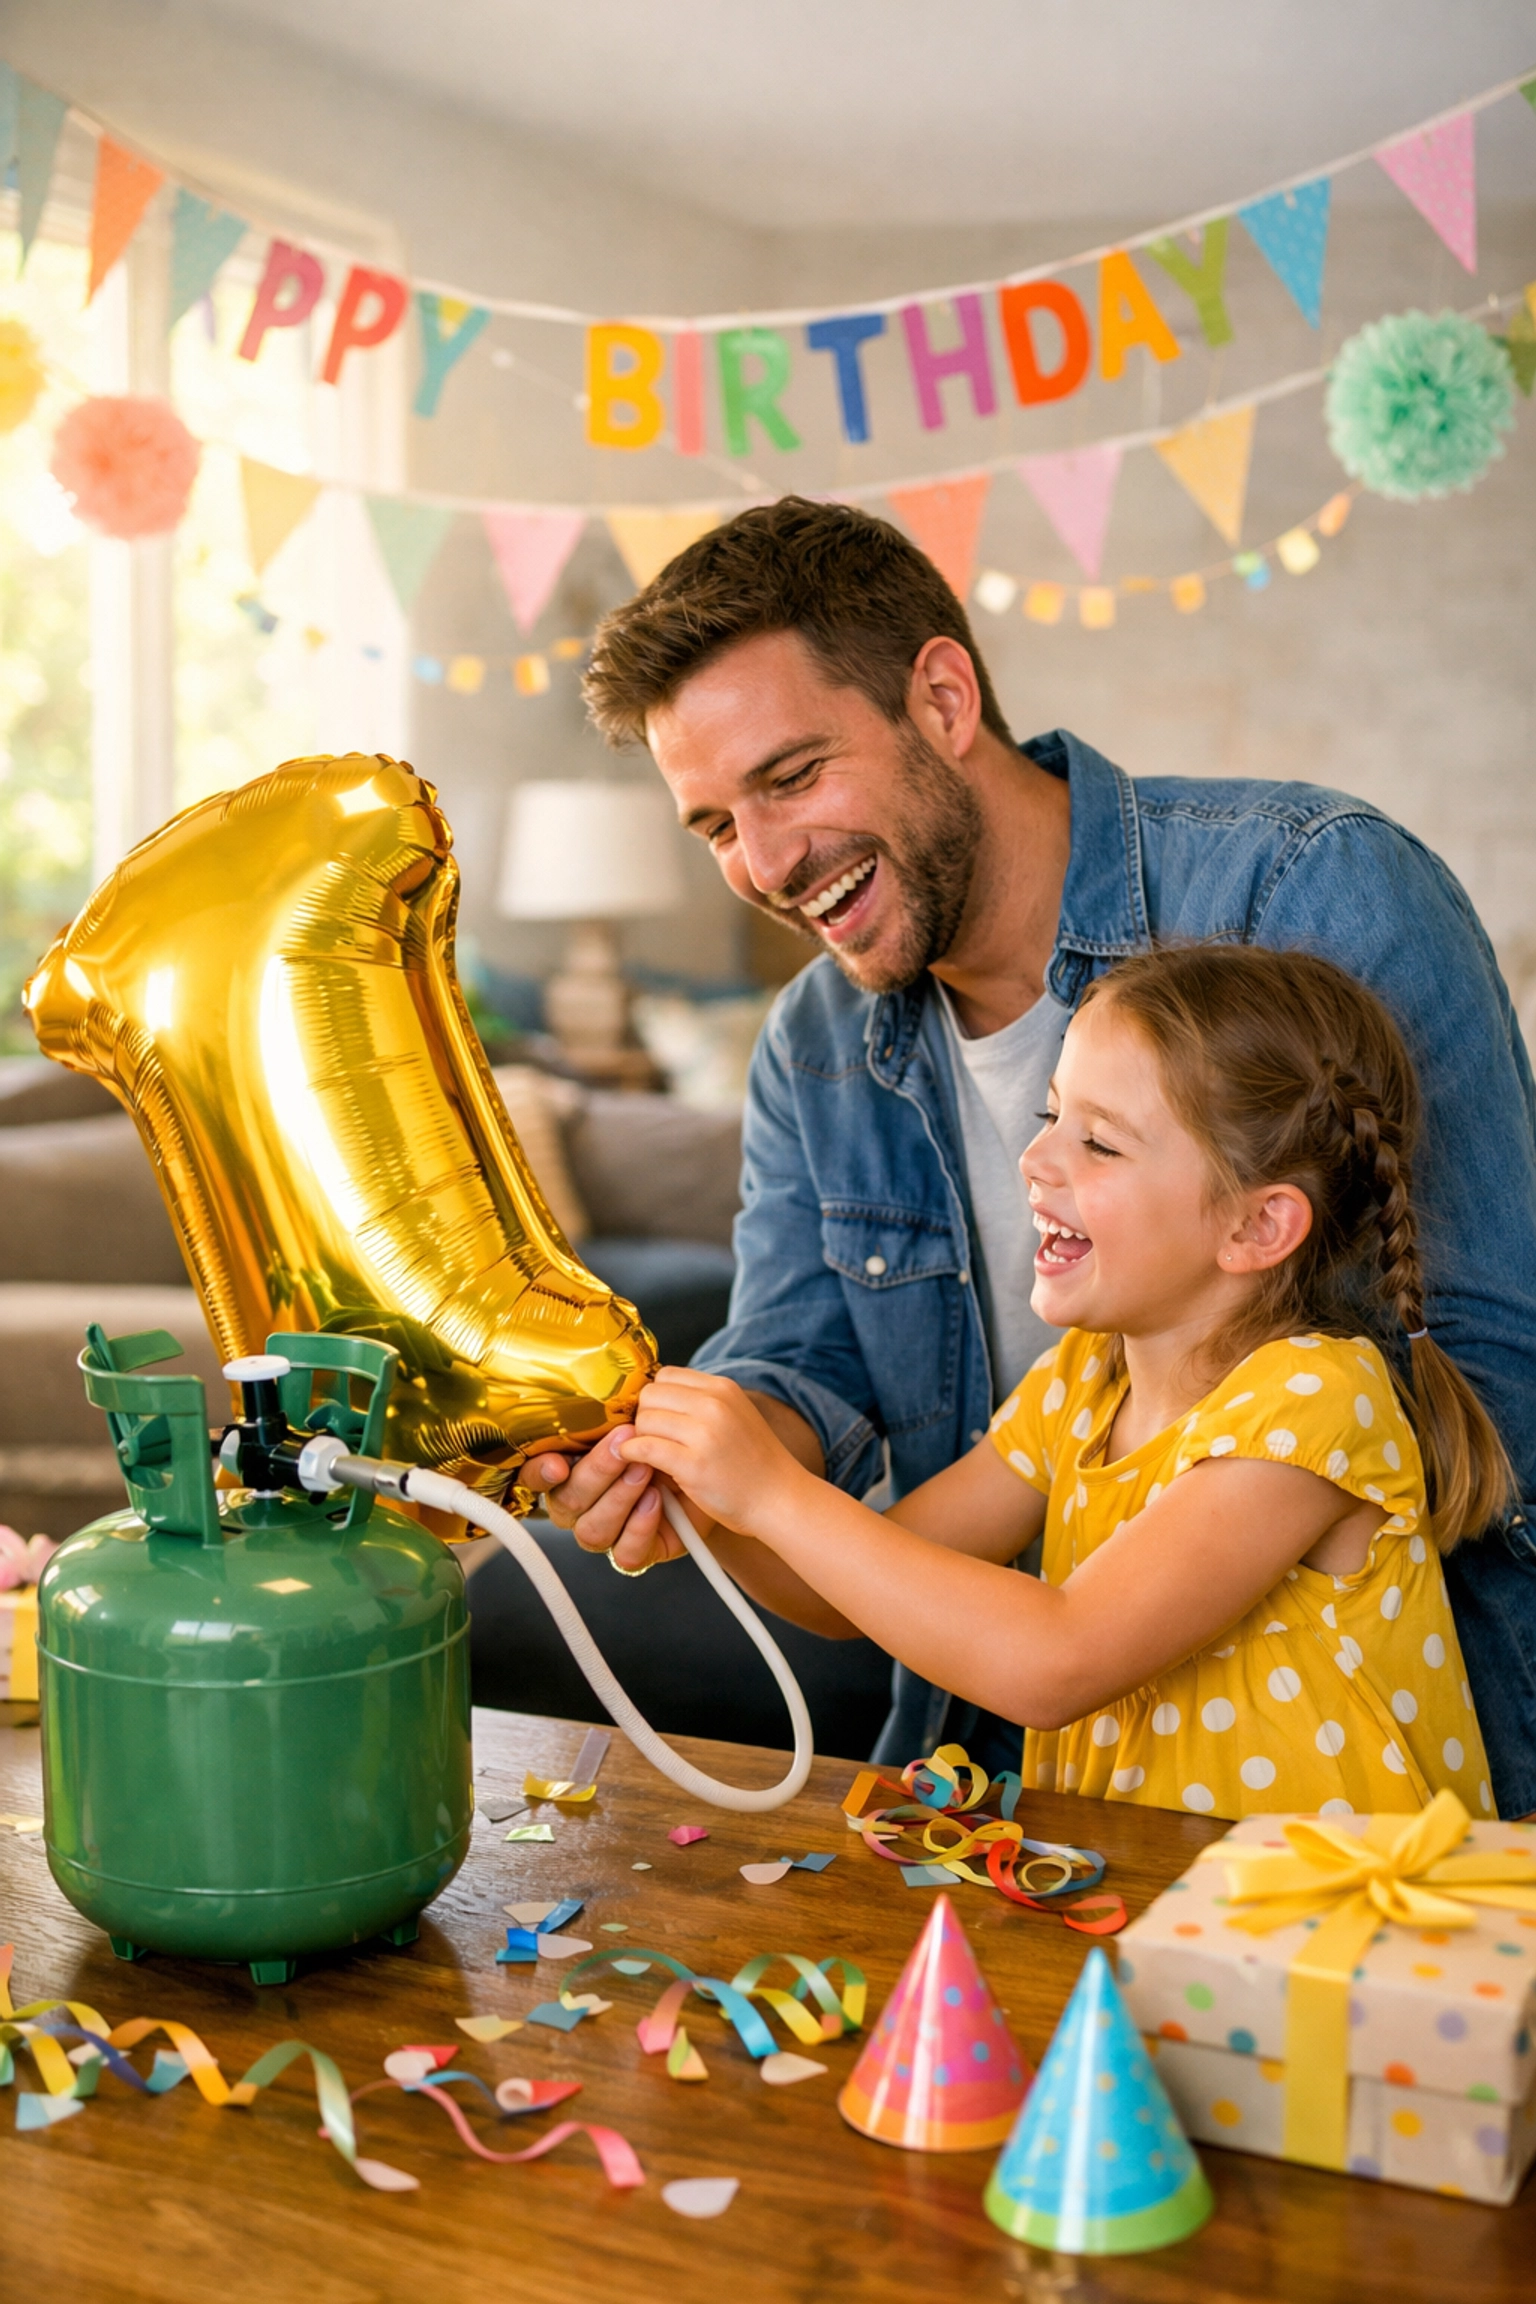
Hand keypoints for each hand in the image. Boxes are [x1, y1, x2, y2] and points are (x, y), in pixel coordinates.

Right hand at [519, 1426, 689, 1572]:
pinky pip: (625, 1553)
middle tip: (623, 1444)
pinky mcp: (631, 1552)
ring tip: (646, 1471)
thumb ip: (610, 1419)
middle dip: (597, 1471)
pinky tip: (656, 1501)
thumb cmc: (662, 1445)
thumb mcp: (636, 1424)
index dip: (539, 1473)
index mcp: (568, 1471)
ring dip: (619, 1497)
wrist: (706, 1475)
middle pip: (568, 1500)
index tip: (557, 1463)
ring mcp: (603, 1531)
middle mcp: (578, 1505)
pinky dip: (640, 1526)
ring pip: (593, 1530)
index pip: (534, 1476)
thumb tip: (602, 1397)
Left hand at [619, 1368, 807, 1537]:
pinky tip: (638, 1463)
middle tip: (655, 1440)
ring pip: (644, 1421)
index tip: (658, 1418)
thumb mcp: (735, 1415)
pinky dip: (632, 1454)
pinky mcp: (693, 1464)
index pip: (665, 1375)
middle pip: (650, 1395)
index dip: (656, 1398)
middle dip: (645, 1418)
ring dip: (641, 1439)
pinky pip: (644, 1447)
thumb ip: (700, 1403)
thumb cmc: (754, 1464)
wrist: (779, 1499)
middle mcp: (714, 1404)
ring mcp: (704, 1433)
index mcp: (723, 1388)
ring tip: (656, 1457)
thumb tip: (651, 1400)